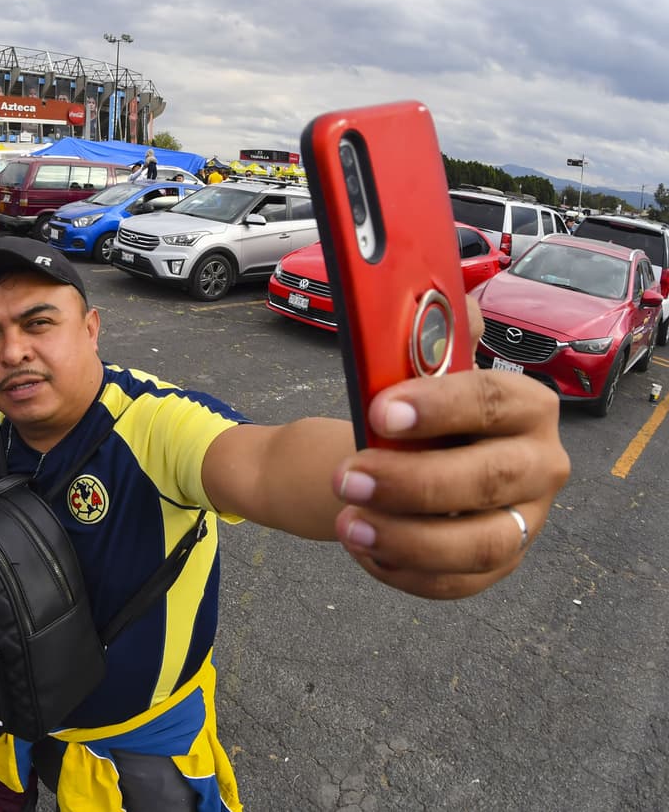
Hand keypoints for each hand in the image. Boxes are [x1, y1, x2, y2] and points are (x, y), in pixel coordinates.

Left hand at [330, 360, 569, 599]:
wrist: (398, 459)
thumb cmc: (412, 413)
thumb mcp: (415, 372)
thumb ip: (434, 339)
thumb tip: (456, 302)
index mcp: (524, 406)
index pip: (492, 401)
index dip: (439, 407)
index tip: (380, 411)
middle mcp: (539, 465)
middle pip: (489, 479)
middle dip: (412, 482)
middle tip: (347, 477)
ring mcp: (523, 520)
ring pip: (480, 544)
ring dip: (408, 539)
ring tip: (348, 523)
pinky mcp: (497, 565)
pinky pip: (457, 584)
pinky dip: (404, 571)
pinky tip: (363, 548)